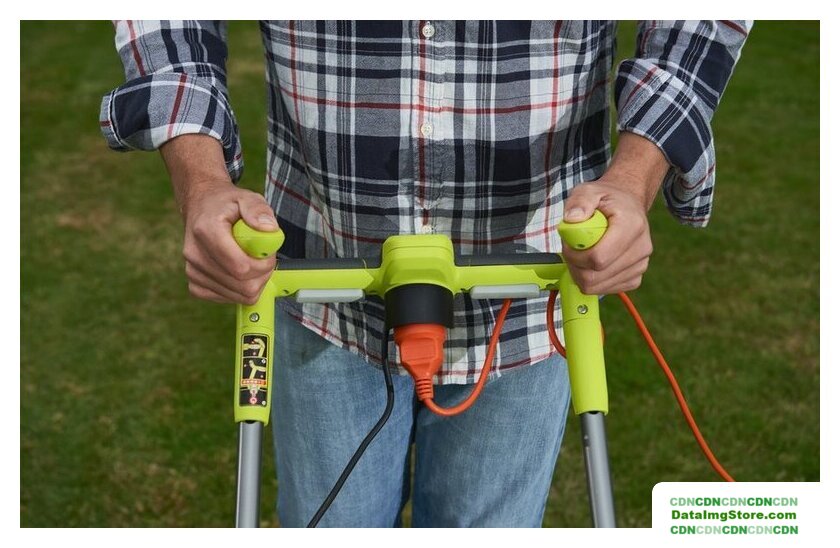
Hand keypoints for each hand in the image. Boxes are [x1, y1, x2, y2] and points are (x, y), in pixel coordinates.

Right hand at [180, 179, 278, 303]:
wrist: (201, 207)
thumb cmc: (227, 205)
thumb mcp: (247, 198)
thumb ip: (259, 211)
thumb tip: (270, 229)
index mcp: (206, 231)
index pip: (241, 267)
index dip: (263, 265)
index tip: (268, 253)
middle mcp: (195, 254)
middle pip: (242, 286)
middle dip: (262, 275)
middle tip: (262, 258)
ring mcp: (192, 271)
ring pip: (237, 296)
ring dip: (252, 282)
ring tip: (250, 260)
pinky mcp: (195, 284)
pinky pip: (226, 298)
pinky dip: (239, 289)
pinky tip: (238, 270)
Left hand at [561, 178, 653, 294]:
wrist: (628, 206)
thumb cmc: (605, 200)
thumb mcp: (588, 191)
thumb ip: (579, 202)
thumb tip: (572, 219)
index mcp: (632, 225)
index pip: (598, 258)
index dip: (575, 256)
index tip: (568, 244)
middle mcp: (641, 248)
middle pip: (595, 277)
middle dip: (575, 266)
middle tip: (572, 250)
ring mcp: (641, 265)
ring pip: (598, 287)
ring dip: (581, 273)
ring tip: (583, 253)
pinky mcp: (636, 277)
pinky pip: (605, 289)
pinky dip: (593, 280)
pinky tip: (593, 262)